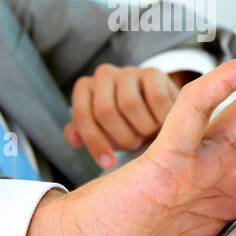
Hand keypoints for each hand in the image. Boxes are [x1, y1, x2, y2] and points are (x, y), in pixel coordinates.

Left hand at [63, 64, 183, 168]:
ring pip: (130, 104)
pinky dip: (160, 117)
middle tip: (134, 144)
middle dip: (122, 136)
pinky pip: (156, 98)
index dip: (94, 142)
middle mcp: (103, 75)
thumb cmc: (123, 125)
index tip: (108, 164)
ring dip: (142, 128)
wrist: (154, 112)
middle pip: (105, 110)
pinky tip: (162, 122)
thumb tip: (73, 139)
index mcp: (84, 89)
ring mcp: (128, 71)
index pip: (82, 116)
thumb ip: (84, 136)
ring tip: (147, 132)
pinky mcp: (152, 73)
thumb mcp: (101, 133)